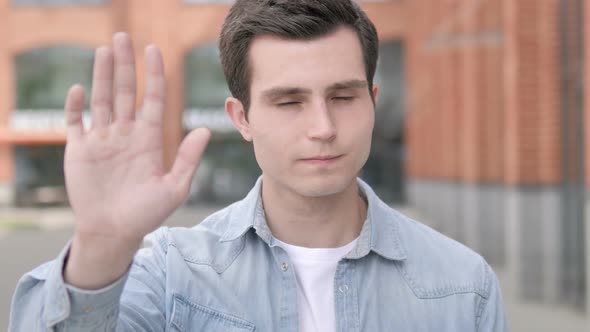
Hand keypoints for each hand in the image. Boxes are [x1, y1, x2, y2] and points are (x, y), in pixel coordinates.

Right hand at [63, 33, 209, 288]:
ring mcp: (102, 141)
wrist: (114, 233)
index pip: (152, 100)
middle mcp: (125, 135)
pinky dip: (75, 106)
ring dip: (102, 76)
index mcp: (148, 140)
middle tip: (122, 38)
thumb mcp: (174, 188)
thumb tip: (206, 130)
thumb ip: (187, 158)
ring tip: (104, 51)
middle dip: (125, 65)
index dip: (154, 76)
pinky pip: (75, 123)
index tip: (154, 51)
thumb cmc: (146, 215)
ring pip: (102, 100)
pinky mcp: (79, 151)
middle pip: (125, 92)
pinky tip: (79, 89)